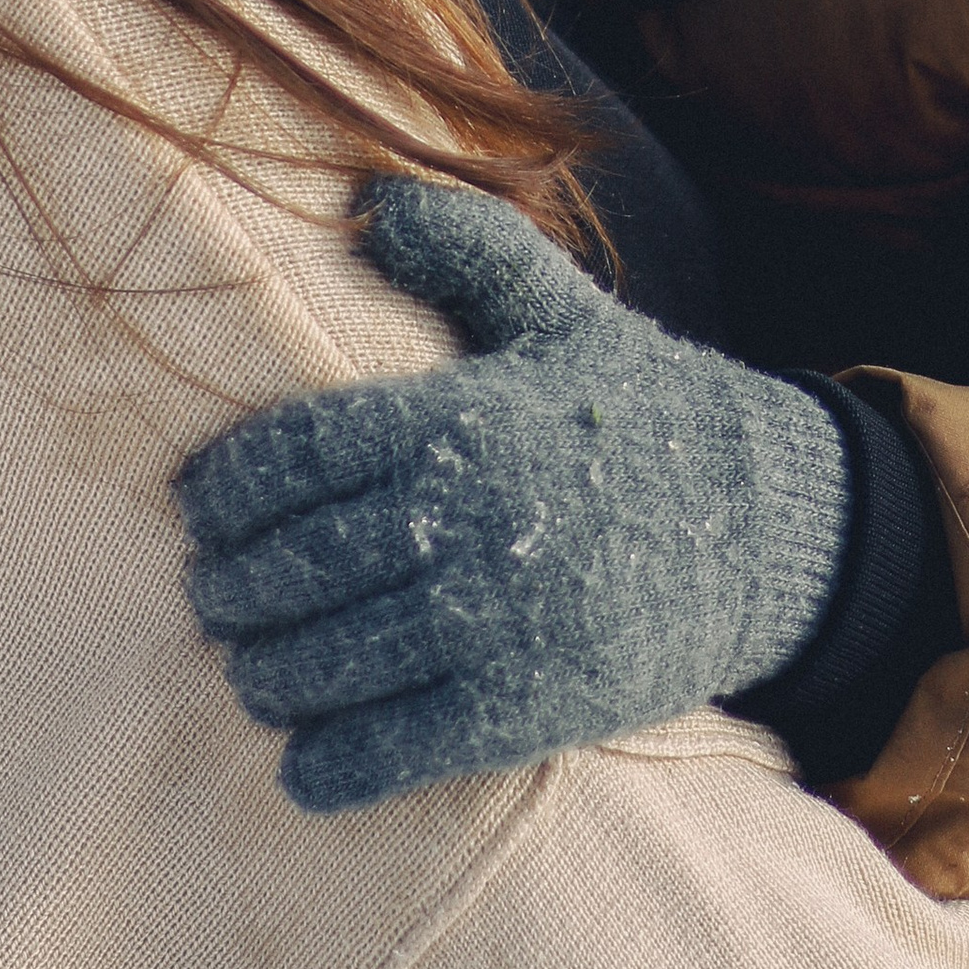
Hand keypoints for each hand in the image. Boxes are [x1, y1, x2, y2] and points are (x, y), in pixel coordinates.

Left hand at [178, 175, 851, 810]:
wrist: (771, 524)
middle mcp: (466, 513)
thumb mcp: (557, 310)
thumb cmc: (642, 411)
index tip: (198, 511)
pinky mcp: (532, 703)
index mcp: (459, 415)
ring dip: (266, 676)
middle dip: (229, 592)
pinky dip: (330, 765)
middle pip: (291, 566)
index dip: (221, 492)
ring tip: (254, 670)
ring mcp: (498, 616)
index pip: (290, 455)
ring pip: (326, 662)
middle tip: (214, 599)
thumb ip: (464, 247)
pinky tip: (305, 763)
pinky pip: (396, 748)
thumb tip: (366, 203)